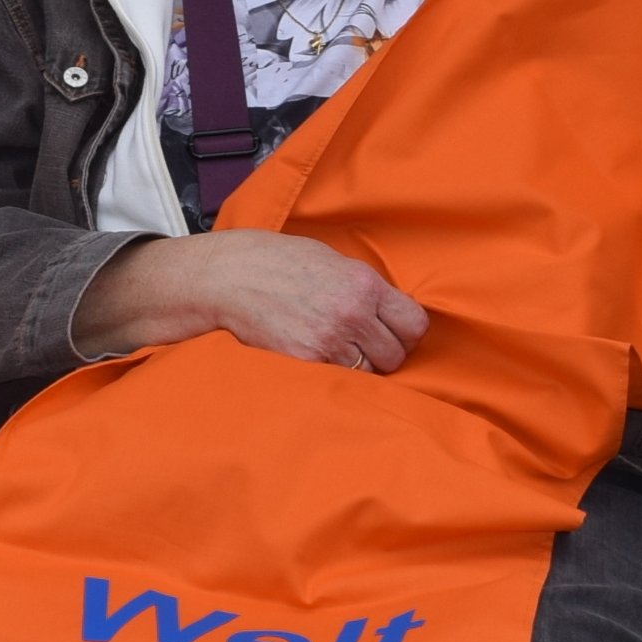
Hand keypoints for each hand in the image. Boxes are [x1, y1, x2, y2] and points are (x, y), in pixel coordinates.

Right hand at [72, 230, 431, 370]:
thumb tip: (387, 310)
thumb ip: (361, 286)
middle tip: (357, 346)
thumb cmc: (276, 262)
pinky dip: (329, 377)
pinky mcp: (304, 363)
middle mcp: (352, 313)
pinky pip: (335, 381)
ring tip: (331, 352)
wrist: (227, 277)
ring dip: (355, 368)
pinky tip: (312, 359)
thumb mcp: (329, 260)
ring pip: (367, 373)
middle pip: (395, 355)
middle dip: (380, 353)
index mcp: (363, 283)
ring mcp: (329, 342)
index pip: (414, 323)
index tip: (390, 333)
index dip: (404, 332)